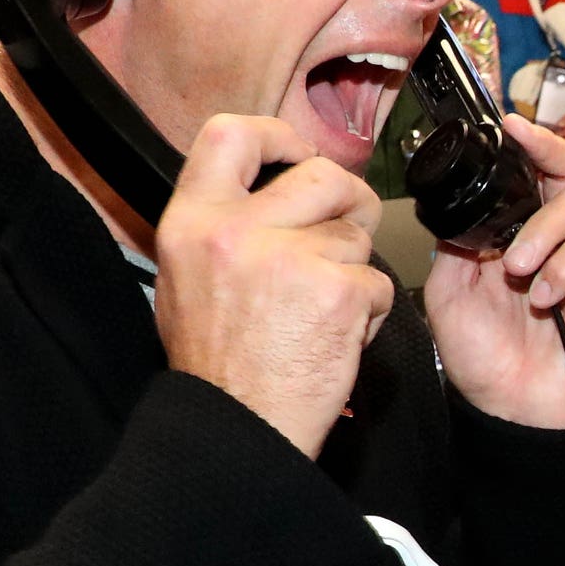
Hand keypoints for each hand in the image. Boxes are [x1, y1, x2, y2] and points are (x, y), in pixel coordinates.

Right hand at [155, 115, 394, 459]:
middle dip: (349, 200)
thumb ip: (221, 226)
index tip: (298, 153)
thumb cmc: (218, 368)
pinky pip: (379, 281)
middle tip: (348, 229)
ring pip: (356, 234)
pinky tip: (339, 337)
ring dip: (355, 269)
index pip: (230, 134)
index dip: (276, 135)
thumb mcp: (185, 280)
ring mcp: (290, 258)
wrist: (239, 431)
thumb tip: (264, 184)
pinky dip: (371, 311)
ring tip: (322, 311)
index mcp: (192, 222)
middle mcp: (236, 231)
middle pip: (323, 175)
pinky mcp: (337, 291)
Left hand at [424, 108, 564, 428]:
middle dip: (550, 153)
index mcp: (513, 231)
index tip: (507, 126)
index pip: (530, 172)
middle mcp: (551, 238)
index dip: (526, 144)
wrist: (511, 408)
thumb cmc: (482, 357)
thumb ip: (456, 243)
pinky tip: (544, 294)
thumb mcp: (446, 291)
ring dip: (545, 230)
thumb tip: (467, 203)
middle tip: (527, 149)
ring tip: (517, 267)